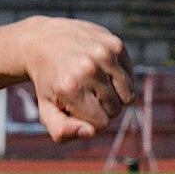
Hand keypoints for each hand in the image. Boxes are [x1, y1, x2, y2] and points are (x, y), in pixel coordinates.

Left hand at [16, 17, 133, 141]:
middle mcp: (89, 69)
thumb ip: (62, 130)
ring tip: (95, 86)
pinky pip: (130, 76)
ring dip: (115, 95)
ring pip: (129, 94)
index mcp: (71, 88)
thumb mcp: (46, 110)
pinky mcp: (115, 44)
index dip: (92, 121)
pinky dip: (120, 78)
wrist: (44, 41)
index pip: (101, 123)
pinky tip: (101, 71)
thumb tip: (89, 132)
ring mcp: (104, 54)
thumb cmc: (48, 82)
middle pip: (116, 109)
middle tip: (85, 95)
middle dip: (103, 108)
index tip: (79, 110)